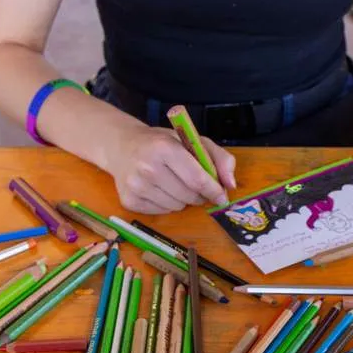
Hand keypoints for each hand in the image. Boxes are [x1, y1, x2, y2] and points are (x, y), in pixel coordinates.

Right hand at [107, 124, 236, 214]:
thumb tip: (230, 185)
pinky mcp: (129, 201)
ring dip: (183, 199)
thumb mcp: (193, 141)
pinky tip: (161, 189)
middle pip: (188, 195)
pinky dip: (168, 204)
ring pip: (176, 206)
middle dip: (199, 195)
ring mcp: (136, 186)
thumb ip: (220, 158)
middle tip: (196, 186)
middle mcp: (147, 167)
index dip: (214, 190)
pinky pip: (162, 211)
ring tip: (174, 183)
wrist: (122, 146)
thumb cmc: (162, 143)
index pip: (197, 179)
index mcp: (164, 148)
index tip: (222, 196)